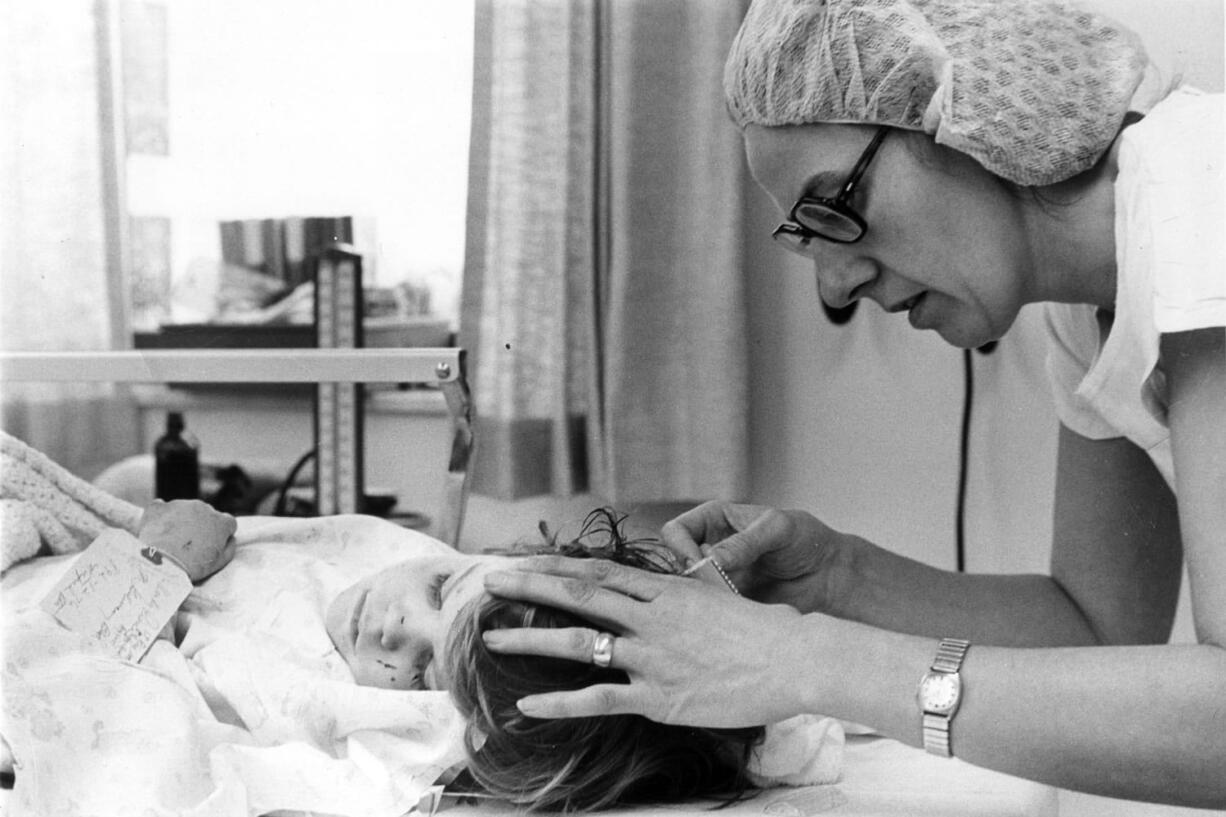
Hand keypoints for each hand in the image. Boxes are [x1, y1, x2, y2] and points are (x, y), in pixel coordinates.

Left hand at [138, 499, 237, 582]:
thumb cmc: (191, 566)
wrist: (159, 562)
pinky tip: (156, 530)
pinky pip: (161, 507)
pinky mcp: (159, 506)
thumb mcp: (219, 563)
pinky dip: (160, 516)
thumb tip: (230, 539)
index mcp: (221, 521)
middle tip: (189, 545)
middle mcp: (204, 508)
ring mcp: (181, 504)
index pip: (228, 523)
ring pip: (184, 510)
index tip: (212, 543)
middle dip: (200, 525)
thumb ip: (229, 548)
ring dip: (181, 520)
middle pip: (206, 514)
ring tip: (171, 541)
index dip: (221, 534)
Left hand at [481, 557, 812, 727]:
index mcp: (665, 590)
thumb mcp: (718, 598)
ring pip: (578, 642)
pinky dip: (560, 702)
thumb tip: (659, 595)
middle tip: (489, 584)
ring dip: (530, 639)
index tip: (526, 561)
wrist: (795, 657)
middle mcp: (651, 617)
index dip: (558, 566)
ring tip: (491, 639)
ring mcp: (651, 656)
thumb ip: (681, 599)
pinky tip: (528, 706)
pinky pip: (599, 698)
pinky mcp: (658, 695)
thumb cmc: (765, 631)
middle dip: (529, 587)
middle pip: (578, 594)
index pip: (600, 571)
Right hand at [661, 501, 836, 611]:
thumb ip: (744, 542)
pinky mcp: (727, 604)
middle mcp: (708, 549)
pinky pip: (709, 612)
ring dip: (704, 600)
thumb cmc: (805, 540)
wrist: (828, 575)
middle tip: (714, 589)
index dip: (680, 547)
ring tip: (733, 602)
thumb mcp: (777, 530)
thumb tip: (712, 559)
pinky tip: (738, 616)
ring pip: (689, 592)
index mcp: (713, 521)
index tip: (698, 564)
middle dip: (689, 578)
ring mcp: (716, 579)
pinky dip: (716, 616)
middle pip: (675, 565)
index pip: (675, 531)